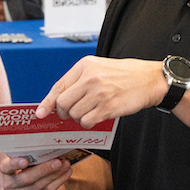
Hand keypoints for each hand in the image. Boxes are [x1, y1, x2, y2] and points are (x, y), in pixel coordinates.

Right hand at [0, 156, 71, 189]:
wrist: (44, 185)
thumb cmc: (35, 167)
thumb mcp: (31, 160)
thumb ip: (33, 155)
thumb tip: (48, 145)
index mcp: (7, 171)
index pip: (5, 167)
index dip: (14, 164)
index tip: (25, 161)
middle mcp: (11, 185)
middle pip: (26, 178)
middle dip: (44, 169)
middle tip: (58, 161)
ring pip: (39, 186)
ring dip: (55, 174)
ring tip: (66, 164)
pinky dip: (59, 181)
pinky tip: (67, 173)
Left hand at [37, 56, 166, 127]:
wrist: (149, 80)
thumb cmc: (123, 75)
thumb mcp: (98, 68)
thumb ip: (79, 81)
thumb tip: (59, 99)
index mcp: (84, 66)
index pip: (58, 86)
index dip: (47, 102)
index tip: (40, 113)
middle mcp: (90, 78)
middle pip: (63, 103)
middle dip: (64, 112)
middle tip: (70, 114)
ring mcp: (99, 93)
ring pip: (74, 114)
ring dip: (78, 118)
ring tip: (89, 112)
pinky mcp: (108, 107)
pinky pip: (87, 121)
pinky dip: (88, 123)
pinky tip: (96, 117)